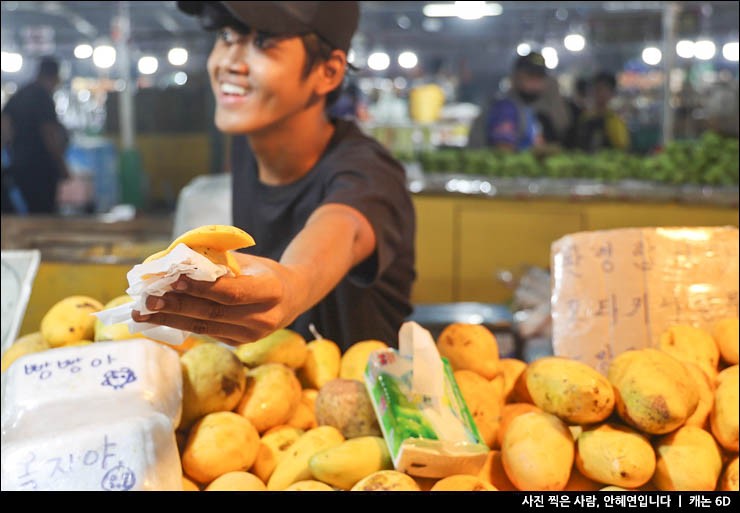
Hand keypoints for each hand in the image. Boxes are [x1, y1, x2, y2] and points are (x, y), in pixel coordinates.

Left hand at [131, 254, 304, 345]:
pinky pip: (206, 333)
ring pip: (204, 328)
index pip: (232, 292)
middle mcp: (263, 318)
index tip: (174, 279)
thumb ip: (215, 261)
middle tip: (147, 300)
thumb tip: (172, 261)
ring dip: (170, 320)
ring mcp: (252, 335)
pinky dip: (181, 324)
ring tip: (142, 314)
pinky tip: (159, 318)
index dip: (202, 287)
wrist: (292, 297)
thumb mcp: (247, 260)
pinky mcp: (239, 343)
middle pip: (213, 313)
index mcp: (271, 291)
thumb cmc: (264, 272)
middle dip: (176, 307)